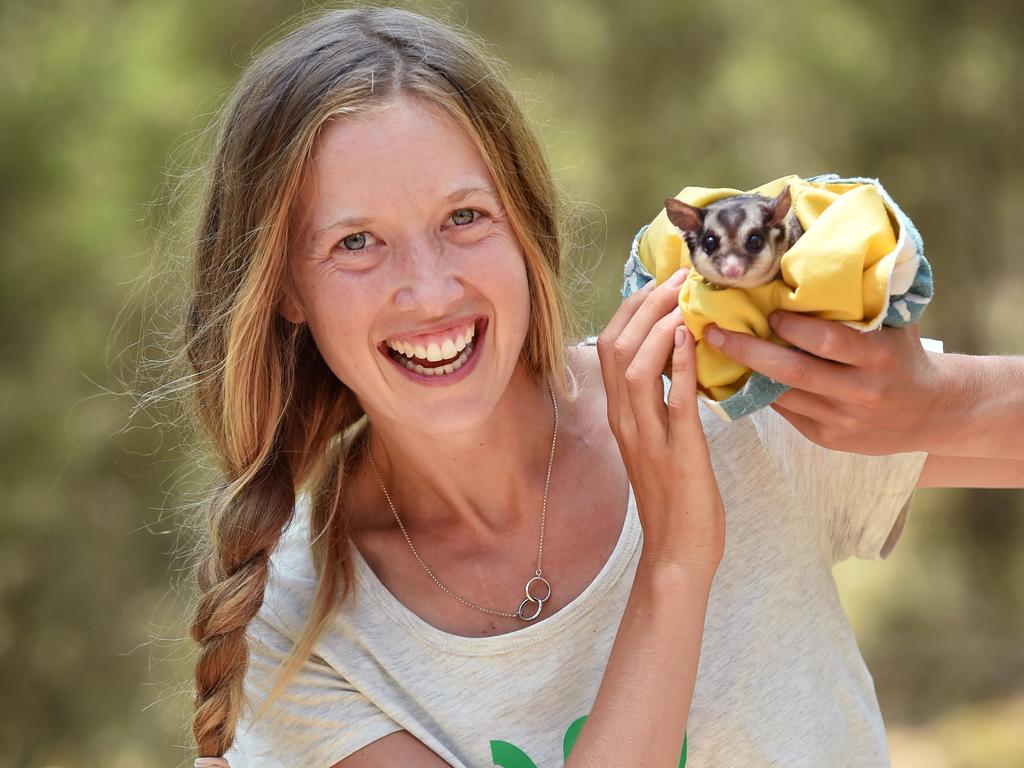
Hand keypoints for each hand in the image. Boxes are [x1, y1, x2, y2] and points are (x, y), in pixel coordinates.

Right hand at [597, 267, 725, 572]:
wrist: (677, 554)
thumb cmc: (675, 500)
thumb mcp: (658, 442)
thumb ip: (659, 403)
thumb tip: (677, 361)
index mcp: (621, 417)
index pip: (609, 348)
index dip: (631, 310)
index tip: (659, 283)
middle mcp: (626, 422)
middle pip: (615, 349)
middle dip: (643, 305)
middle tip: (676, 277)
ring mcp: (648, 438)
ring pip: (634, 368)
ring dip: (657, 326)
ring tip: (682, 298)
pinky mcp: (678, 454)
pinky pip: (674, 401)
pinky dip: (681, 365)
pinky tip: (692, 337)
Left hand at [704, 310, 943, 454]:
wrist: (933, 412)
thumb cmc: (903, 355)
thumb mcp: (895, 325)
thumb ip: (863, 301)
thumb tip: (821, 257)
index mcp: (878, 357)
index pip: (828, 341)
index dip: (794, 327)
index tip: (769, 311)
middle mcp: (860, 392)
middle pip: (793, 371)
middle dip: (747, 351)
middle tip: (714, 331)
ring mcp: (842, 420)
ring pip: (783, 395)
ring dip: (746, 373)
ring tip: (718, 350)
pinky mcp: (828, 439)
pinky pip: (786, 413)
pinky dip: (762, 393)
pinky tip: (740, 376)